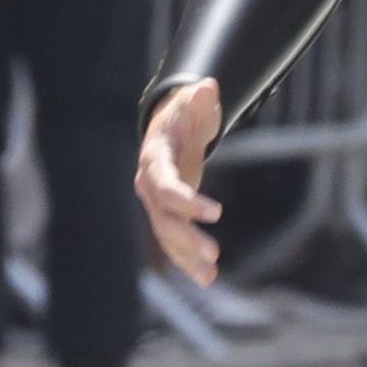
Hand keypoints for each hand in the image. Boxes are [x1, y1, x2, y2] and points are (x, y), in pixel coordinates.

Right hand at [138, 77, 226, 285]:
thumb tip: (207, 87)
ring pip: (168, 235)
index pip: (166, 185)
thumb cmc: (184, 114)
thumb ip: (200, 100)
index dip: (187, 200)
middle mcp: (149, 185)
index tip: (216, 212)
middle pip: (164, 217)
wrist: (169, 128)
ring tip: (211, 275)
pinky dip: (188, 261)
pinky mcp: (167, 215)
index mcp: (155, 159)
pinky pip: (173, 241)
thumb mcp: (193, 104)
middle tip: (213, 253)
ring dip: (188, 256)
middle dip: (187, 237)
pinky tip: (207, 278)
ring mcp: (155, 203)